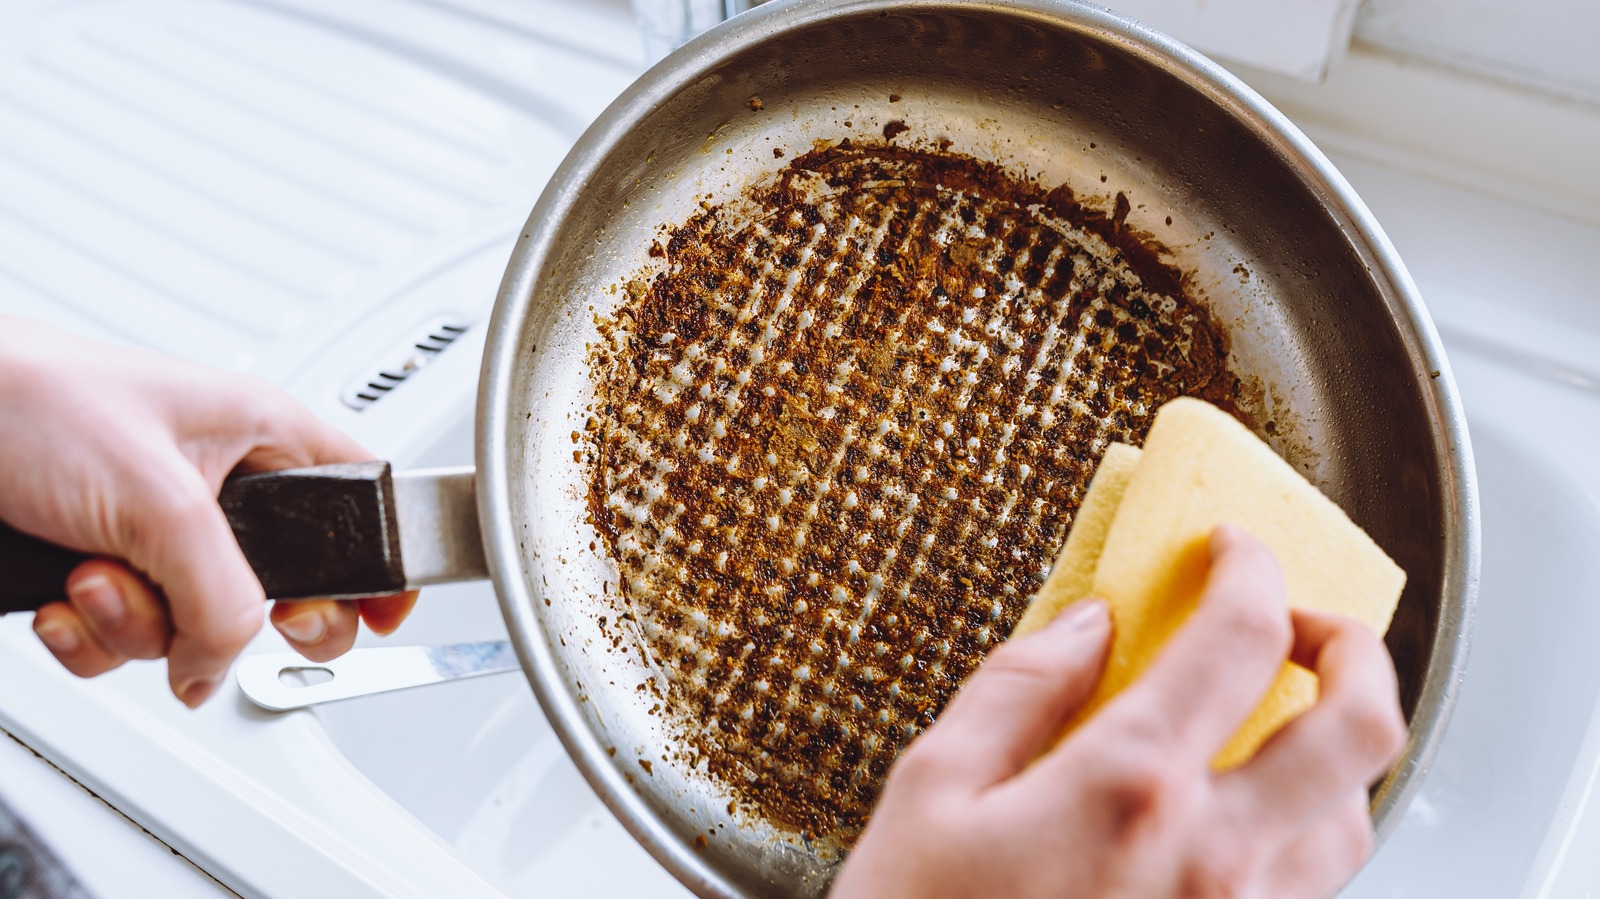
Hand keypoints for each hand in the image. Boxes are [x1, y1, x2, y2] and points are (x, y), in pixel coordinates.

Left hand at [0, 317, 416, 706]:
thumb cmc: (30, 398)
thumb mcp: (160, 500)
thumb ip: (222, 593)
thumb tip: (225, 661)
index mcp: (263, 437)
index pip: (361, 503)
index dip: (378, 562)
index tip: (382, 615)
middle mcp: (220, 489)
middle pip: (280, 591)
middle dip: (232, 621)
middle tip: (217, 625)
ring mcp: (158, 535)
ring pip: (194, 626)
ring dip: (136, 624)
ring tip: (94, 576)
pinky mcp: (103, 567)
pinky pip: (127, 639)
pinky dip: (90, 636)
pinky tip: (64, 595)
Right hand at [830, 526, 1405, 898]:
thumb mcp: (931, 791)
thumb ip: (1017, 690)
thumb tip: (1086, 625)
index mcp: (1128, 787)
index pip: (1240, 636)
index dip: (1248, 565)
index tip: (1228, 548)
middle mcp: (1212, 858)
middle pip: (1360, 725)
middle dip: (1351, 646)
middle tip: (1300, 621)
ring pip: (1355, 816)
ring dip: (1334, 748)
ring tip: (1277, 722)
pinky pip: (1315, 888)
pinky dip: (1306, 829)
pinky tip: (1246, 818)